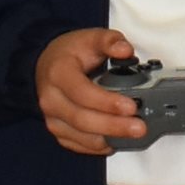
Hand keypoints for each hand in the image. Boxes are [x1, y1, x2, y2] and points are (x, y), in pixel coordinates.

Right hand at [36, 27, 144, 153]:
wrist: (46, 65)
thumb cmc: (69, 54)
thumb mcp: (90, 38)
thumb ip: (110, 41)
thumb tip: (125, 50)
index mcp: (58, 73)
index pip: (82, 92)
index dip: (107, 102)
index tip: (130, 106)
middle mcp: (51, 99)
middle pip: (82, 119)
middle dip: (113, 126)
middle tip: (139, 127)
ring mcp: (53, 118)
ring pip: (81, 136)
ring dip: (108, 138)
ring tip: (133, 134)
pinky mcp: (58, 131)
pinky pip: (78, 145)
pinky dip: (98, 146)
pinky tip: (116, 141)